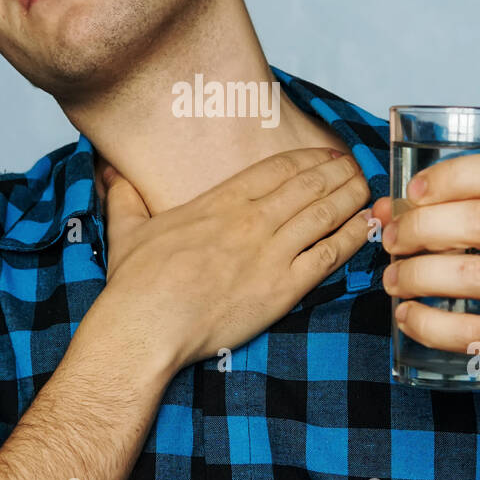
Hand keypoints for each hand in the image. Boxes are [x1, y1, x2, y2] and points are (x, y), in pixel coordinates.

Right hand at [99, 148, 371, 371]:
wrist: (146, 325)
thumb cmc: (135, 283)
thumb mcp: (127, 229)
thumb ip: (125, 196)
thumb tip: (110, 172)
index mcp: (220, 201)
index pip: (277, 169)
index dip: (308, 158)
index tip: (328, 155)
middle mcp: (251, 220)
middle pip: (307, 185)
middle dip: (338, 173)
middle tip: (359, 166)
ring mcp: (270, 253)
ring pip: (323, 214)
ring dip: (351, 197)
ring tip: (369, 188)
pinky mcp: (282, 288)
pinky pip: (328, 255)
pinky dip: (352, 238)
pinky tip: (368, 227)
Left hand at [371, 151, 479, 412]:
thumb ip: (459, 214)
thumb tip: (386, 208)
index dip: (453, 176)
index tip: (414, 192)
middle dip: (421, 227)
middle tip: (393, 240)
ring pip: (473, 274)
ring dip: (417, 274)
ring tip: (394, 279)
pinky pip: (471, 330)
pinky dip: (428, 323)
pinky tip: (408, 316)